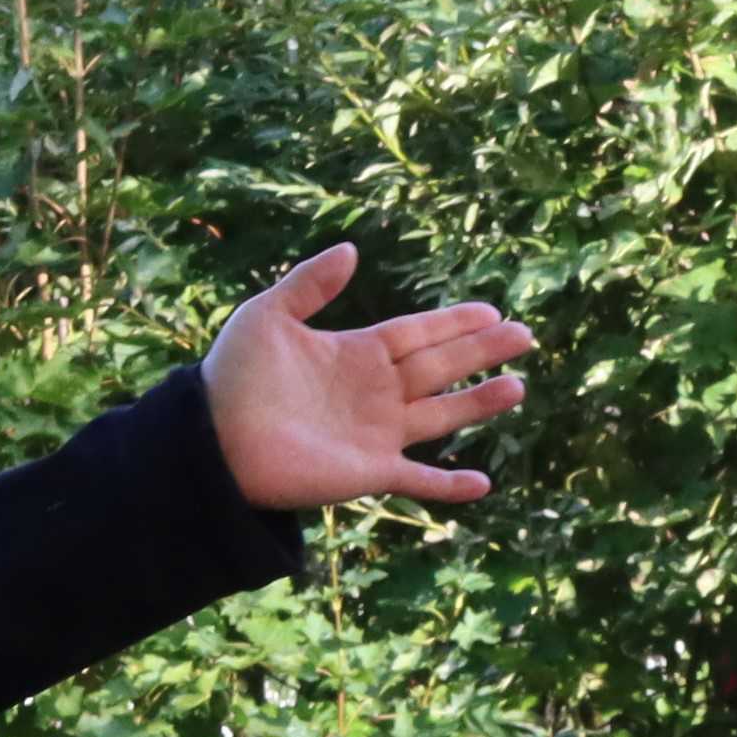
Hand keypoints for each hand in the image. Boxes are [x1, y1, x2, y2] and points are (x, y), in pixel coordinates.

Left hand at [204, 244, 537, 508]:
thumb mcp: (268, 315)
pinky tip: (483, 484)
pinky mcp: (369, 471)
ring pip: (442, 415)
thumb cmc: (233, 376)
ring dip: (480, 403)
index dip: (454, 322)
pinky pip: (418, 480)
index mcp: (356, 352)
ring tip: (518, 388)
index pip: (418, 333)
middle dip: (482, 352)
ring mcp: (376, 433)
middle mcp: (375, 392)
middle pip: (441, 367)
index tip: (492, 311)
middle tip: (524, 335)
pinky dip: (449, 487)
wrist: (212, 440)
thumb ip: (310, 284)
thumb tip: (352, 249)